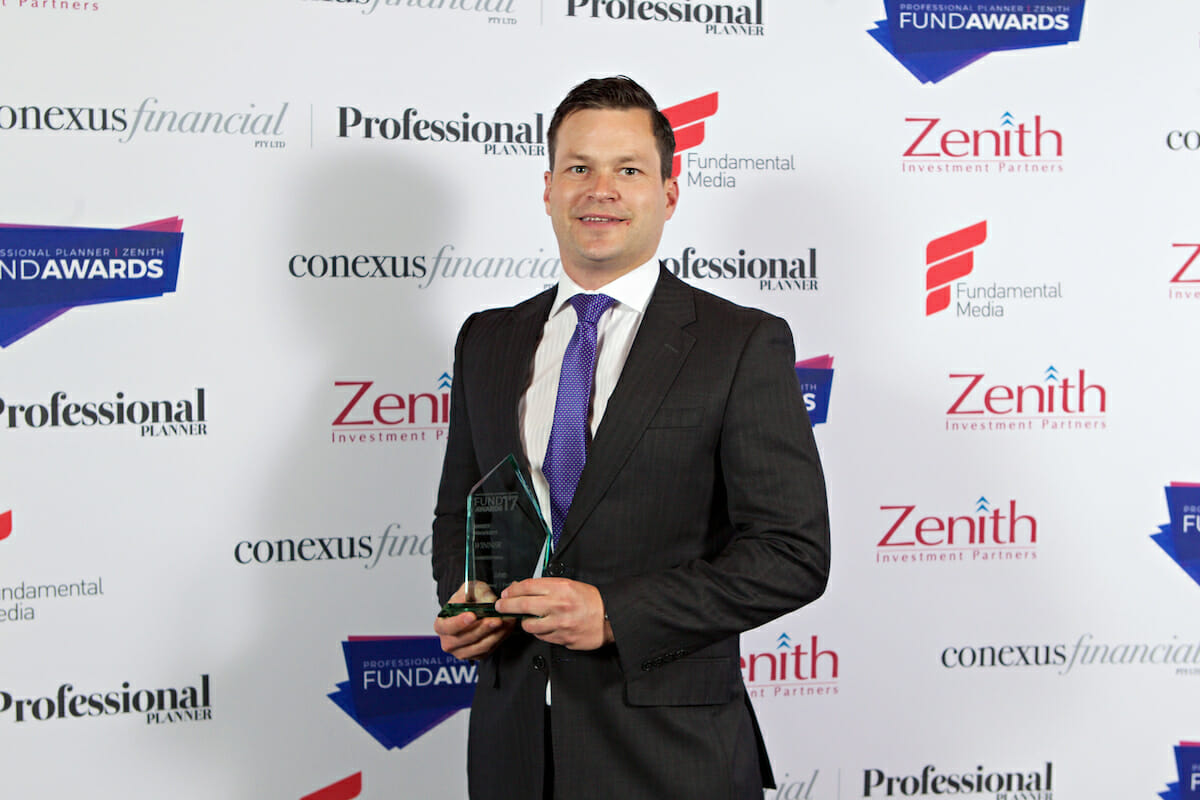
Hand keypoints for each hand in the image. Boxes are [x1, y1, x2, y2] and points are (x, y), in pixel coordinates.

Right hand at [434, 582, 515, 660]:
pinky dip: (499, 638)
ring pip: (480, 646)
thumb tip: (487, 601)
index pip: (448, 627)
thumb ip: (478, 593)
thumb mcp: (471, 589)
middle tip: (495, 619)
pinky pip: (489, 650)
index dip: (459, 622)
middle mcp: (449, 642)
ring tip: (505, 622)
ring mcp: (462, 651)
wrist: (474, 608)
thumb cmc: (469, 599)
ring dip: (495, 634)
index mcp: (441, 625)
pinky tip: (506, 628)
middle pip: (466, 638)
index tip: (472, 615)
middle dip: (483, 628)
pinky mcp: (476, 656)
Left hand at [495, 578, 613, 650]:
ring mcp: (560, 624)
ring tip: (528, 619)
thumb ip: (546, 587)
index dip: (512, 590)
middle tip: (501, 607)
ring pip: (529, 625)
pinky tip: (544, 627)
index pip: (528, 587)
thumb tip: (522, 589)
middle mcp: (558, 605)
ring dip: (525, 622)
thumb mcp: (569, 585)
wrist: (610, 617)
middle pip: (522, 605)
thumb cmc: (591, 600)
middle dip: (507, 606)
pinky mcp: (562, 639)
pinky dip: (540, 632)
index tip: (506, 593)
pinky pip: (542, 637)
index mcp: (560, 588)